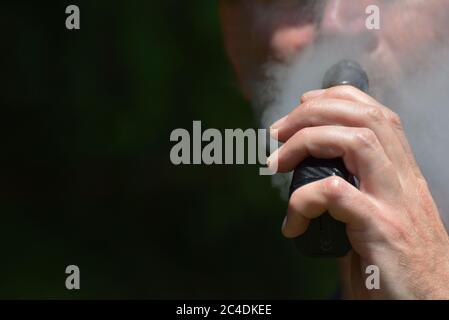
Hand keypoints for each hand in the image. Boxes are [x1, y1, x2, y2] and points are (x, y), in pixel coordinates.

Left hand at [268, 85, 448, 298]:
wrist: (427, 306)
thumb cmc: (394, 265)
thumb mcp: (377, 219)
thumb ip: (352, 194)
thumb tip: (309, 180)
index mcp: (402, 174)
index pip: (376, 114)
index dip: (336, 99)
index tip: (302, 105)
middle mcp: (404, 181)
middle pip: (365, 117)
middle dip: (313, 112)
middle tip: (277, 132)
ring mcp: (395, 203)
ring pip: (357, 142)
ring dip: (307, 141)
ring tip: (276, 162)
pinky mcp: (383, 229)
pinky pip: (335, 193)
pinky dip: (303, 199)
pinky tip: (292, 224)